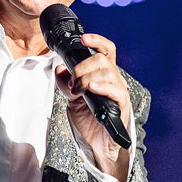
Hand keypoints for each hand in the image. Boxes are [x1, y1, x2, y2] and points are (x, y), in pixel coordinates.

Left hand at [56, 33, 132, 181]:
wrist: (97, 142)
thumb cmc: (89, 118)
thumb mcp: (71, 97)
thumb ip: (65, 82)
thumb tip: (59, 69)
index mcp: (104, 74)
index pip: (106, 50)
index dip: (97, 41)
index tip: (84, 39)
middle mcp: (114, 80)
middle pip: (102, 60)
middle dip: (82, 68)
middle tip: (72, 83)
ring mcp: (119, 92)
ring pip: (108, 72)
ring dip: (87, 78)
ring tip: (78, 90)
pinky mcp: (121, 105)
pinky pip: (115, 91)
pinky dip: (102, 86)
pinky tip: (91, 87)